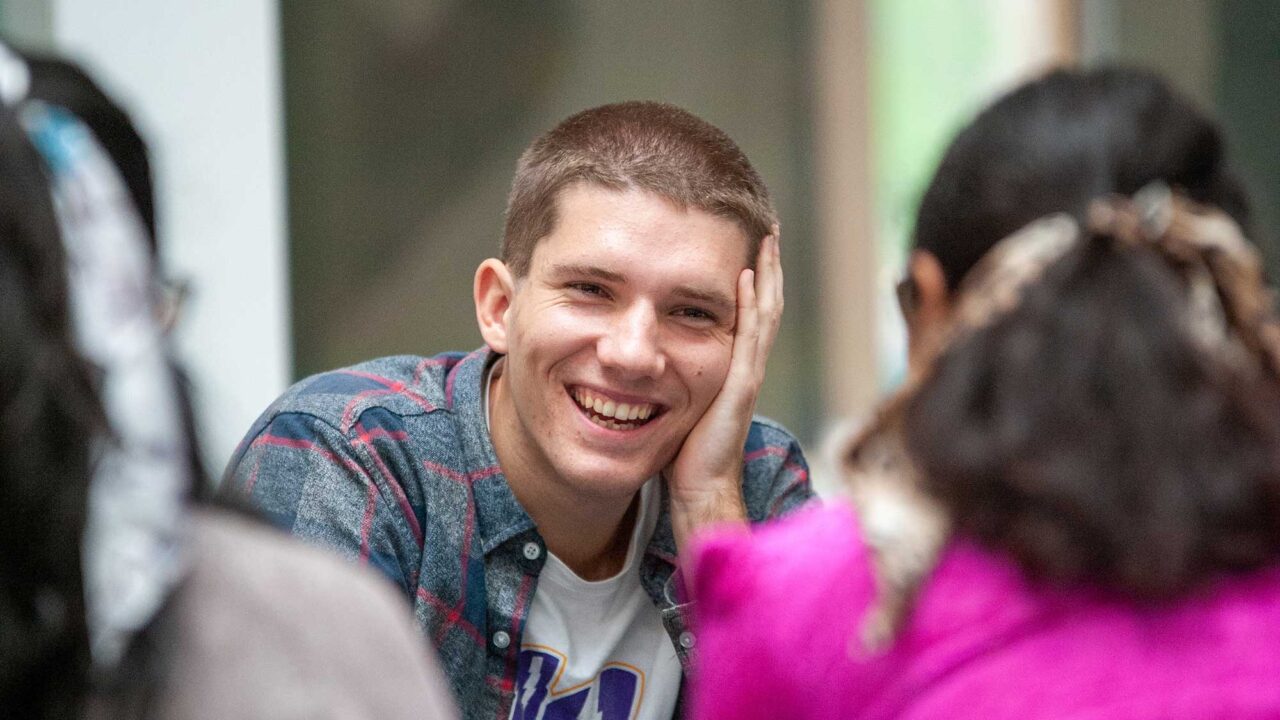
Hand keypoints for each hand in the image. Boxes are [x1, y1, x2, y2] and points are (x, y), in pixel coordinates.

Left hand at [666, 229, 783, 556]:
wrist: (699, 489)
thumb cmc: (683, 453)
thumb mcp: (678, 403)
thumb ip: (671, 376)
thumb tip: (638, 356)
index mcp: (731, 368)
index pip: (747, 313)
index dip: (752, 280)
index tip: (746, 245)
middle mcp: (746, 367)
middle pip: (764, 305)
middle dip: (767, 266)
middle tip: (768, 229)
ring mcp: (747, 375)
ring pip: (765, 313)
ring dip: (767, 274)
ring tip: (766, 240)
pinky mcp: (739, 386)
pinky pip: (751, 337)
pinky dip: (752, 305)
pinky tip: (748, 276)